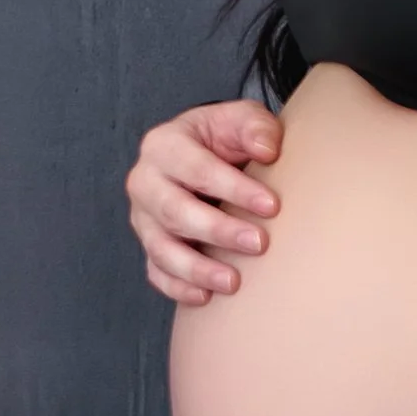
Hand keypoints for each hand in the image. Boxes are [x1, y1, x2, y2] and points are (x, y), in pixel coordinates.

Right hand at [128, 99, 282, 304]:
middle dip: (218, 231)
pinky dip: (178, 287)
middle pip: (174, 211)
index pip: (197, 169)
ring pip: (161, 248)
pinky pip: (156, 271)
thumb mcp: (240, 118)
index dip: (234, 189)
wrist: (203, 154)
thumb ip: (256, 126)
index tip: (272, 206)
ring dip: (197, 268)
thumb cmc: (223, 138)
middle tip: (259, 244)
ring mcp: (144, 217)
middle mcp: (145, 182)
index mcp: (164, 145)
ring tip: (233, 282)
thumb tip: (268, 150)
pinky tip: (205, 297)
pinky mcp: (150, 244)